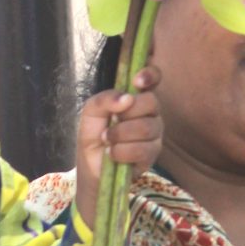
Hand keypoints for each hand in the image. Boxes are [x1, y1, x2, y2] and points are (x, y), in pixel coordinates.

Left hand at [75, 65, 161, 227]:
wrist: (91, 170)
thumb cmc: (92, 139)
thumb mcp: (90, 115)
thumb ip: (103, 100)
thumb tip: (126, 98)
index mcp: (135, 98)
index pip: (153, 78)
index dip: (150, 75)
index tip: (137, 82)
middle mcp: (149, 113)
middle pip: (152, 102)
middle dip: (127, 113)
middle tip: (111, 123)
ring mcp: (154, 134)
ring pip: (148, 127)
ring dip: (121, 135)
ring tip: (107, 141)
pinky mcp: (153, 155)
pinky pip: (144, 149)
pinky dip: (123, 151)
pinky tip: (113, 154)